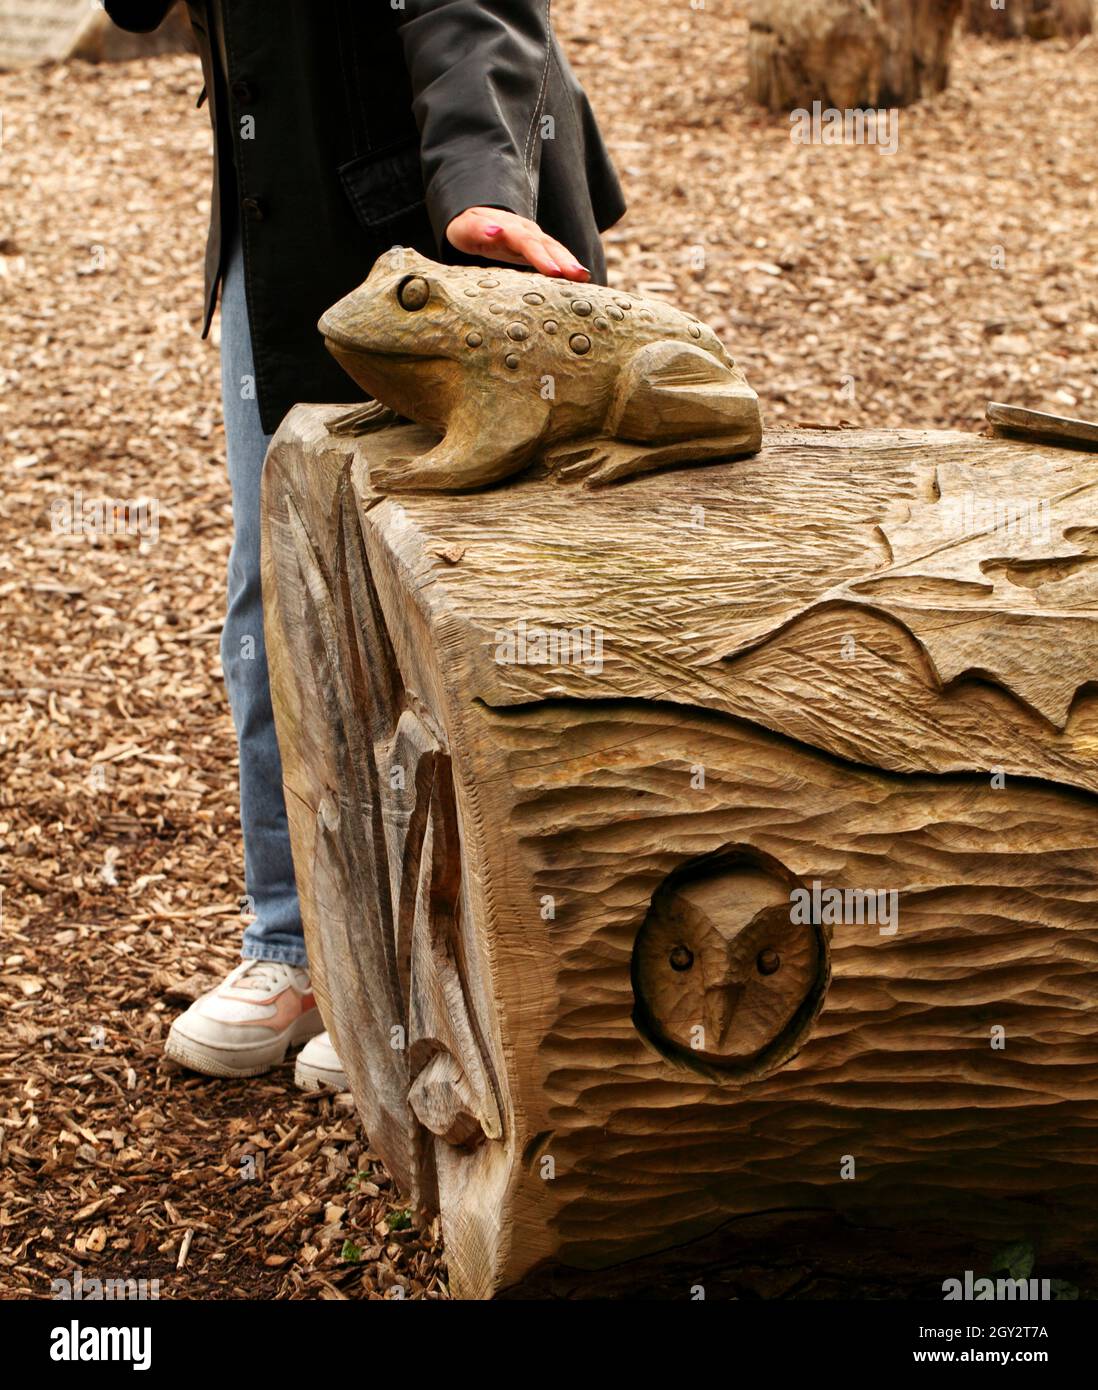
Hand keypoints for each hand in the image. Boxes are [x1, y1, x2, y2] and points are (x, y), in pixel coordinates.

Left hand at [446, 206, 590, 280]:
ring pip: (557, 250)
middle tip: (579, 276)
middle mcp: (528, 231)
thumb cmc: (466, 230)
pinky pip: (557, 257)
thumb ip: (479, 229)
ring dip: (571, 263)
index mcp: (510, 227)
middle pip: (548, 246)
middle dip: (564, 261)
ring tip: (585, 278)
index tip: (553, 271)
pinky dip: (569, 267)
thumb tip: (496, 230)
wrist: (475, 223)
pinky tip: (581, 281)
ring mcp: (536, 240)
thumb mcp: (465, 229)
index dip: (541, 257)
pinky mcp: (540, 250)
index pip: (527, 242)